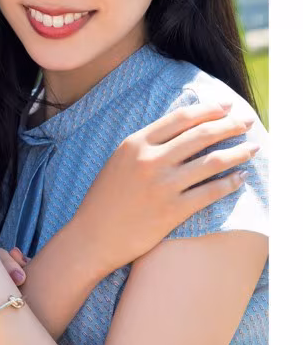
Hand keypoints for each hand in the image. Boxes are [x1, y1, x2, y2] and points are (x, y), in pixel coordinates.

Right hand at [78, 102, 259, 274]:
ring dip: (238, 152)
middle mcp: (150, 160)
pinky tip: (240, 178)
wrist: (92, 237)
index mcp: (136, 143)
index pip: (181, 118)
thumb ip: (146, 144)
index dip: (209, 109)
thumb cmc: (105, 199)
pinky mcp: (171, 211)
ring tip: (252, 148)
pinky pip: (210, 193)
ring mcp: (162, 186)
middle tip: (247, 122)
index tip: (227, 106)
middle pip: (201, 135)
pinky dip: (230, 183)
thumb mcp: (119, 161)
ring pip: (212, 162)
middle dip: (230, 125)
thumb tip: (182, 128)